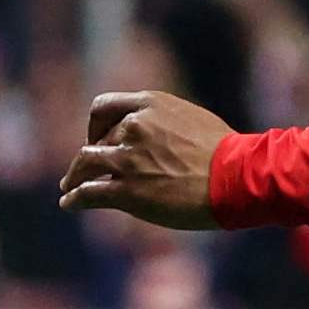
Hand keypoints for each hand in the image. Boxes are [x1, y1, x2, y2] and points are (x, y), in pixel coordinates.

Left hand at [61, 90, 228, 230]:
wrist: (239, 177)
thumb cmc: (227, 153)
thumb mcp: (192, 120)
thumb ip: (163, 123)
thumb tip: (151, 135)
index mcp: (150, 105)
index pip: (104, 107)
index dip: (96, 125)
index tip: (98, 138)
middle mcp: (134, 126)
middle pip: (96, 141)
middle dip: (92, 156)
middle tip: (87, 170)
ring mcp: (128, 159)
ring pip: (85, 164)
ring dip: (74, 177)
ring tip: (69, 187)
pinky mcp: (127, 190)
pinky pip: (88, 193)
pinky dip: (75, 199)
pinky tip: (69, 204)